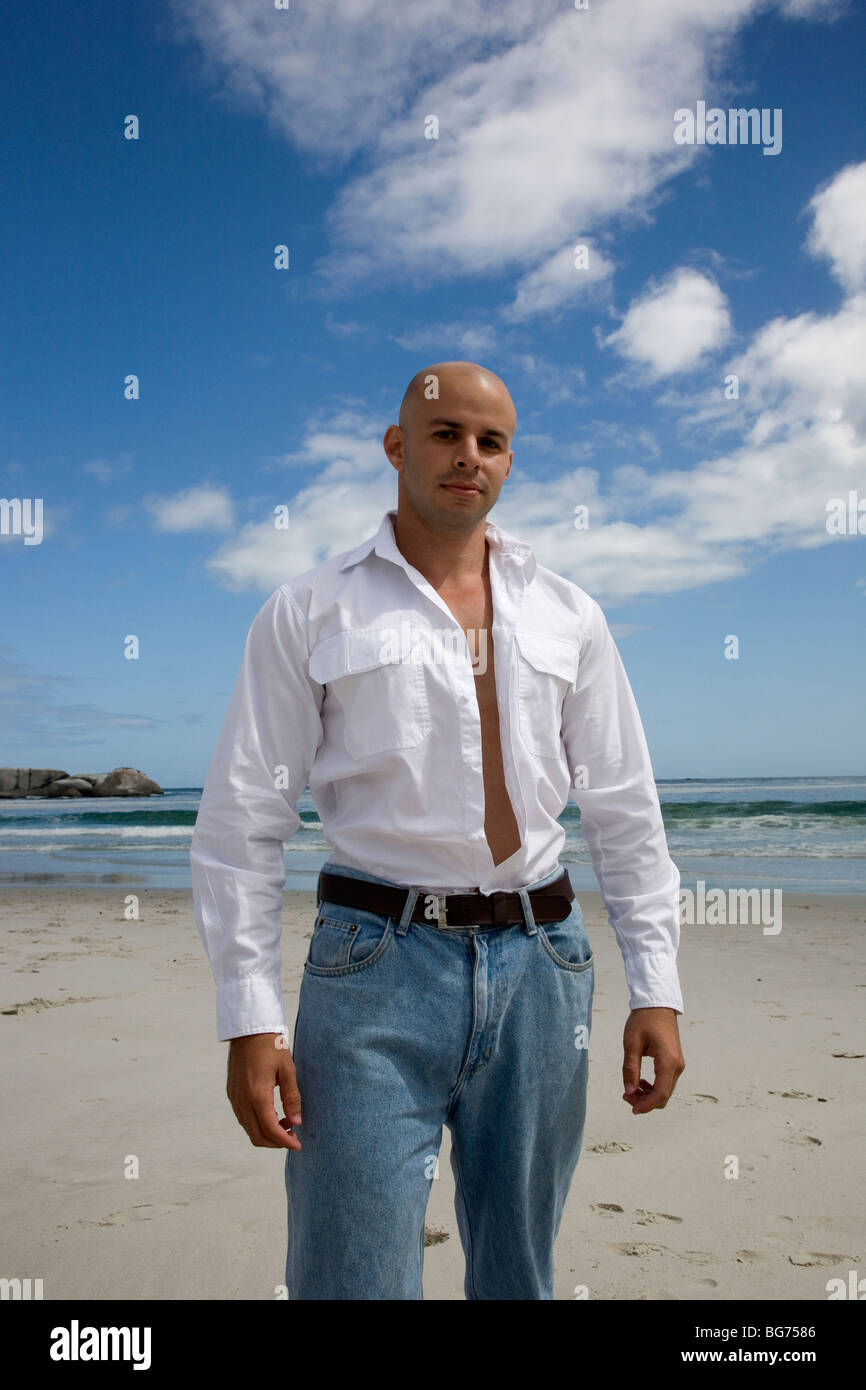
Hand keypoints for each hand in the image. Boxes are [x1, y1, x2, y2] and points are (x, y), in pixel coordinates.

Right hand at [226, 1032, 302, 1148]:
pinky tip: (272, 1114)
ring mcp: (234, 1097)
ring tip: (285, 1123)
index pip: (271, 1130)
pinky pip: (243, 1118)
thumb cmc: (271, 1046)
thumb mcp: (287, 1070)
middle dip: (276, 1142)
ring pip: (249, 1129)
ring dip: (266, 1133)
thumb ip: (292, 1098)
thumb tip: (296, 1122)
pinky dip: (257, 1123)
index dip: (285, 1142)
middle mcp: (242, 1100)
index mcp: (257, 1095)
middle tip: (293, 1137)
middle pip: (257, 1136)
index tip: (298, 1145)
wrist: (249, 1029)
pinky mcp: (232, 1093)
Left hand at [621, 1007, 684, 1113]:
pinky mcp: (675, 1062)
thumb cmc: (643, 1020)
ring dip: (648, 1095)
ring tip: (630, 1089)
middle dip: (645, 1101)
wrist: (657, 1004)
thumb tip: (629, 1092)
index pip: (660, 1094)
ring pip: (665, 1090)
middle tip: (626, 1096)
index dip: (646, 1106)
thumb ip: (630, 1069)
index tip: (632, 1109)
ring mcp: (678, 1064)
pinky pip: (665, 1082)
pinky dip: (653, 1087)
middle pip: (664, 1095)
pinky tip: (640, 1082)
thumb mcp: (631, 1044)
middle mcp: (677, 1066)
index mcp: (668, 1061)